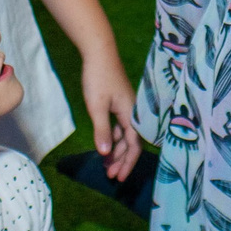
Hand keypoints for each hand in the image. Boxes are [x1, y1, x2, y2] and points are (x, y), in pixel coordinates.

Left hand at [82, 55, 142, 181]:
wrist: (99, 52)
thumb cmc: (98, 78)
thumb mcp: (97, 107)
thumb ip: (102, 130)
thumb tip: (105, 154)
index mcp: (132, 114)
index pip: (134, 146)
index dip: (127, 163)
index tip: (118, 177)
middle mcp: (133, 113)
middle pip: (131, 143)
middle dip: (121, 160)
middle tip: (110, 175)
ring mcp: (126, 108)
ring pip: (125, 136)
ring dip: (117, 151)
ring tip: (106, 164)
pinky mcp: (119, 103)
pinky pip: (120, 127)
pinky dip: (113, 138)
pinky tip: (105, 145)